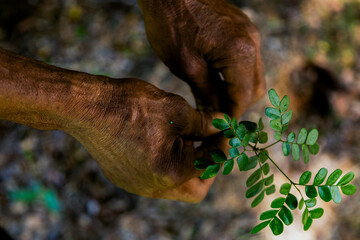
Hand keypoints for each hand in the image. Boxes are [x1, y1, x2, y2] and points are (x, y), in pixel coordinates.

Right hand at [0, 49, 221, 202]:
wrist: (87, 107)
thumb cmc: (131, 105)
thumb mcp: (177, 110)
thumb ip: (205, 124)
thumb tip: (223, 125)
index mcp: (171, 173)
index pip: (211, 167)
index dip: (223, 147)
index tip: (225, 130)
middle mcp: (154, 188)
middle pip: (195, 188)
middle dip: (208, 165)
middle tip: (210, 141)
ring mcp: (138, 185)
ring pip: (175, 185)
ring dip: (187, 165)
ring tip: (187, 137)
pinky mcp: (126, 178)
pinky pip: (156, 178)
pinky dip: (169, 164)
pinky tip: (165, 140)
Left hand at [139, 0, 265, 117]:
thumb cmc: (171, 25)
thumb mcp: (186, 65)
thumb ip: (206, 93)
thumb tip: (216, 116)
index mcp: (239, 53)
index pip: (243, 98)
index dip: (231, 117)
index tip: (220, 131)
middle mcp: (251, 42)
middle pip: (254, 88)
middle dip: (237, 106)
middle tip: (216, 118)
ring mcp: (249, 33)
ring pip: (252, 75)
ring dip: (237, 92)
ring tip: (215, 102)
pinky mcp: (242, 29)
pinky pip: (247, 60)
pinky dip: (235, 75)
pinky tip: (217, 81)